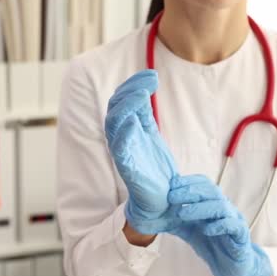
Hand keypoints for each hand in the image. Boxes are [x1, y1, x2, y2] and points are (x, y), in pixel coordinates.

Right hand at [105, 70, 178, 234]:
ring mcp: (123, 152)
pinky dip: (124, 134)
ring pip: (114, 124)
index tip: (151, 75)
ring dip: (126, 107)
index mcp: (129, 129)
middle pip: (116, 107)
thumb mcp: (151, 134)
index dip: (134, 84)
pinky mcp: (127, 168)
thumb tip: (143, 88)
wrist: (161, 201)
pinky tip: (132, 123)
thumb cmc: (155, 169)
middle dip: (131, 90)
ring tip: (141, 95)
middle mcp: (123, 137)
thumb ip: (144, 114)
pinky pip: (120, 149)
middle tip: (149, 80)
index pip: (123, 100)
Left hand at [168, 175, 272, 275]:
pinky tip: (206, 230)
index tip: (170, 185)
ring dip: (200, 208)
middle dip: (190, 191)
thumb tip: (150, 214)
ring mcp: (234, 219)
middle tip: (171, 197)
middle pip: (211, 190)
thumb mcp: (187, 230)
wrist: (231, 266)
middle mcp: (224, 207)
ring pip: (221, 206)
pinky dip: (219, 225)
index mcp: (212, 202)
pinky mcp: (241, 235)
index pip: (202, 184)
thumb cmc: (210, 243)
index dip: (186, 182)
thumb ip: (173, 220)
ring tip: (182, 213)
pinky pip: (233, 225)